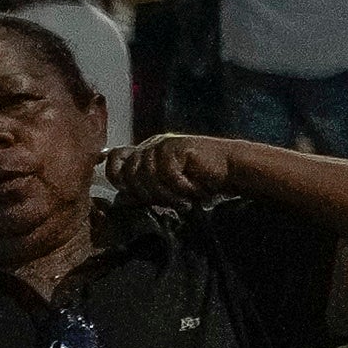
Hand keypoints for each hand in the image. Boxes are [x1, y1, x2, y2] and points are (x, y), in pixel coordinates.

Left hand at [100, 133, 238, 210]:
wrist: (232, 169)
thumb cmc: (201, 182)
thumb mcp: (167, 190)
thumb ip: (144, 191)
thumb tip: (120, 200)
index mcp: (146, 153)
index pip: (115, 159)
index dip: (118, 177)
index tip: (132, 194)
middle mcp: (151, 146)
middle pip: (128, 172)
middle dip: (146, 193)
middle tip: (169, 202)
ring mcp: (163, 145)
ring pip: (146, 175)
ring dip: (166, 193)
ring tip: (183, 200)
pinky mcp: (177, 146)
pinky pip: (166, 173)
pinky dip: (180, 187)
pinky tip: (193, 189)